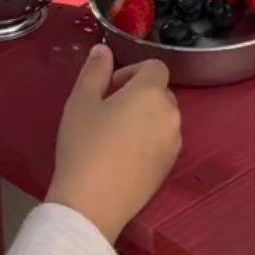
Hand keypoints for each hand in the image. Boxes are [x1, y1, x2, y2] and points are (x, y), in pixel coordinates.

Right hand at [47, 46, 182, 243]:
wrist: (92, 204)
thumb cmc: (83, 146)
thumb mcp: (81, 102)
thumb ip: (95, 70)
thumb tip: (104, 50)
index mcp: (152, 93)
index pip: (155, 66)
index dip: (132, 72)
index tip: (108, 89)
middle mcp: (171, 115)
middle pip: (161, 92)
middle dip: (137, 94)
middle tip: (106, 112)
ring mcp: (174, 143)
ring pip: (162, 118)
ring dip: (144, 118)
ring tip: (112, 136)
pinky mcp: (170, 167)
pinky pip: (162, 142)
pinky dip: (148, 141)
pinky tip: (121, 158)